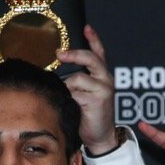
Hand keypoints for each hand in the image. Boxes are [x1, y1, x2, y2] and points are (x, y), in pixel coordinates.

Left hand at [59, 25, 118, 153]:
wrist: (101, 136)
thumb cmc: (90, 115)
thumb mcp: (85, 94)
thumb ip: (78, 81)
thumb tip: (58, 71)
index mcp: (103, 76)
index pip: (99, 53)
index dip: (94, 39)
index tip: (86, 27)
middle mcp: (106, 80)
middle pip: (90, 59)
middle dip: (74, 55)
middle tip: (59, 54)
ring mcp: (103, 90)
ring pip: (78, 79)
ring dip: (67, 88)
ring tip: (69, 99)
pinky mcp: (98, 101)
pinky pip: (75, 94)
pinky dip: (69, 98)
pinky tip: (71, 106)